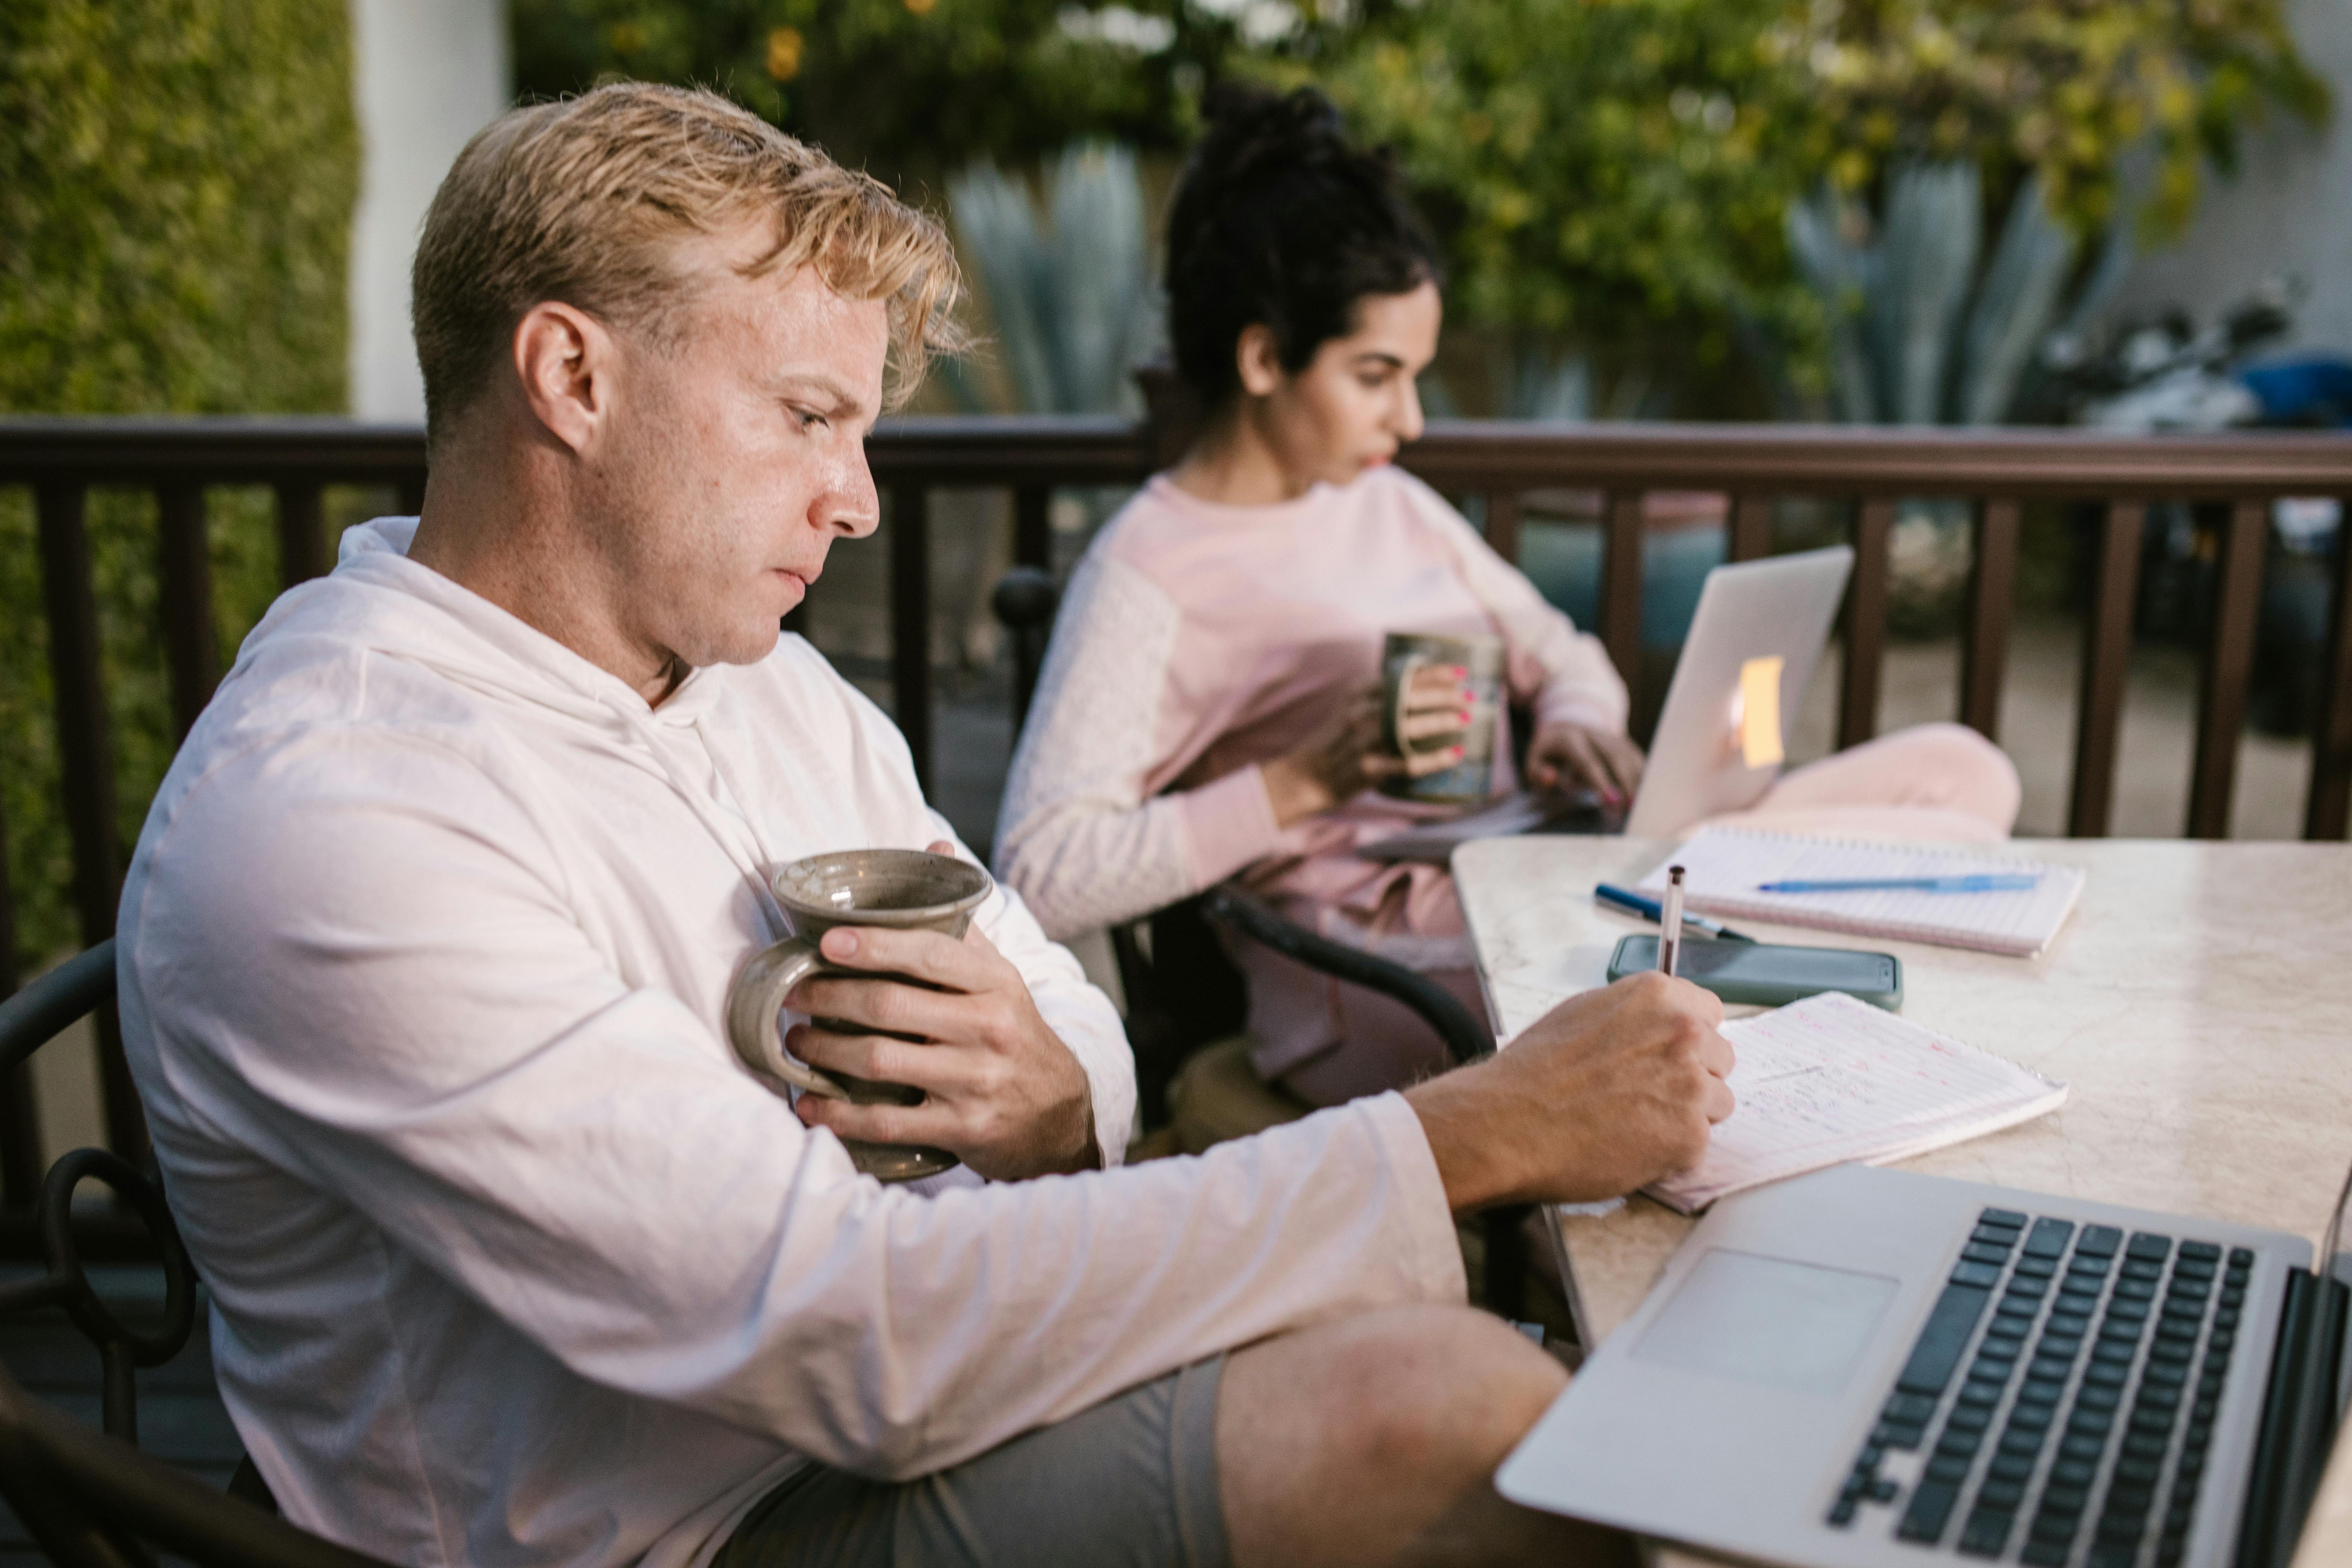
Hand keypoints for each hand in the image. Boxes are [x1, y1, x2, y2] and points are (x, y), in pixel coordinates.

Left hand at [785, 852, 1097, 1180]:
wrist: (1058, 1112)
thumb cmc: (1012, 1032)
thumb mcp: (999, 975)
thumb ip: (960, 923)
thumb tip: (937, 849)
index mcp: (996, 982)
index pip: (930, 954)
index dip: (873, 946)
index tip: (825, 943)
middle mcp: (989, 1028)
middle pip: (892, 1006)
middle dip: (829, 999)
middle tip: (792, 995)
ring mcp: (976, 1080)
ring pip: (882, 1062)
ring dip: (825, 1052)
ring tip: (796, 1042)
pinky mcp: (963, 1128)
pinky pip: (887, 1123)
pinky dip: (840, 1116)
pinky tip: (809, 1106)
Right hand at [1259, 669, 1471, 826]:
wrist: (1305, 777)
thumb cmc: (1336, 741)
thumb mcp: (1351, 708)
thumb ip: (1380, 696)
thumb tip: (1423, 682)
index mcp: (1357, 694)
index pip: (1401, 678)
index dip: (1433, 674)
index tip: (1459, 672)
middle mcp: (1361, 714)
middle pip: (1410, 699)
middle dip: (1445, 696)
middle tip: (1469, 697)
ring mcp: (1364, 742)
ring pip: (1411, 728)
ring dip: (1443, 721)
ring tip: (1466, 718)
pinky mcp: (1369, 769)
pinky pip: (1410, 763)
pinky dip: (1435, 759)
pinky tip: (1455, 754)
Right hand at [1403, 972, 1733, 1211]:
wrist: (1507, 1124)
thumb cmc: (1533, 1073)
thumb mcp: (1583, 1015)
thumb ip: (1634, 1017)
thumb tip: (1656, 1029)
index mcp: (1657, 996)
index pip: (1709, 1013)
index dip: (1688, 1039)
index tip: (1667, 1056)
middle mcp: (1683, 1033)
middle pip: (1720, 1058)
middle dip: (1692, 1077)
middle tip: (1645, 1096)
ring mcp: (1691, 1085)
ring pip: (1718, 1103)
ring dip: (1687, 1116)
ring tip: (1635, 1124)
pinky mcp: (1690, 1136)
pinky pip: (1698, 1145)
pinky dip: (1670, 1152)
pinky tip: (1631, 1146)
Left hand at [1526, 720, 1644, 807]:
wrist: (1565, 726)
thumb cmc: (1549, 754)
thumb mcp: (1534, 762)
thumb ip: (1538, 772)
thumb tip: (1550, 777)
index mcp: (1569, 738)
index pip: (1587, 760)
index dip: (1600, 781)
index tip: (1611, 801)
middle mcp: (1593, 733)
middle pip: (1614, 756)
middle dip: (1625, 781)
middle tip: (1631, 806)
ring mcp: (1611, 736)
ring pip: (1629, 755)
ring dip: (1637, 779)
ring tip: (1640, 804)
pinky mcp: (1623, 742)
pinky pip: (1636, 757)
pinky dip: (1643, 774)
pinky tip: (1646, 793)